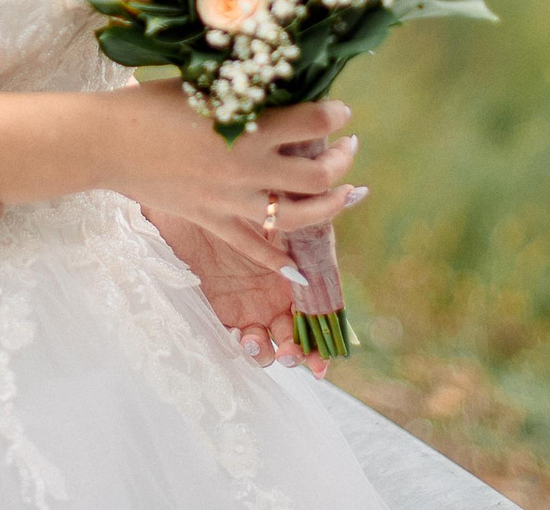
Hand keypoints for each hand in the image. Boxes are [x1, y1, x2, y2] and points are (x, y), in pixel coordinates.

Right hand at [96, 88, 356, 278]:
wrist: (107, 143)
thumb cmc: (149, 104)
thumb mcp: (202, 84)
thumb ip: (242, 92)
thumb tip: (278, 88)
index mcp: (249, 129)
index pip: (313, 122)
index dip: (336, 115)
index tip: (341, 111)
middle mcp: (248, 169)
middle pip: (317, 176)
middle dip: (341, 162)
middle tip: (348, 149)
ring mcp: (231, 201)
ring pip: (297, 216)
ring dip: (330, 207)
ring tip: (346, 195)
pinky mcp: (212, 220)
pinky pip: (251, 247)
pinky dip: (276, 261)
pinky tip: (296, 270)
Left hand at [145, 207, 338, 377]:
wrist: (193, 194)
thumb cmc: (240, 198)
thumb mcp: (278, 208)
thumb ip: (311, 212)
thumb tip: (356, 192)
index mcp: (295, 276)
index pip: (317, 314)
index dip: (324, 339)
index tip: (326, 357)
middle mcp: (274, 297)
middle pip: (295, 338)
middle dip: (300, 355)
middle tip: (295, 355)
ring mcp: (247, 305)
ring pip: (266, 345)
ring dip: (267, 352)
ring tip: (257, 341)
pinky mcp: (218, 309)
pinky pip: (233, 338)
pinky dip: (239, 343)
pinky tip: (239, 335)